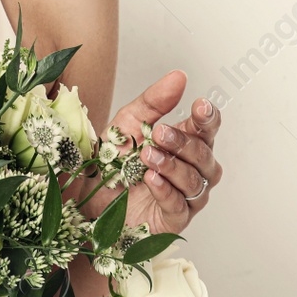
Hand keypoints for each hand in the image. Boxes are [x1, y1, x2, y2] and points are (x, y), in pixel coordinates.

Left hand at [109, 69, 222, 235]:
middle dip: (182, 142)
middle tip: (159, 134)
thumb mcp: (127, 125)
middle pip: (203, 154)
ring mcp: (186, 196)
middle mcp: (192, 169)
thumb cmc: (114, 163)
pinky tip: (151, 179)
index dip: (208, 118)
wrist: (89, 200)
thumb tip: (179, 77)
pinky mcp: (173, 220)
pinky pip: (179, 205)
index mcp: (185, 143)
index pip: (207, 129)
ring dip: (172, 166)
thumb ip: (153, 102)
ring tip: (148, 157)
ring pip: (195, 180)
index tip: (200, 106)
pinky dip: (165, 191)